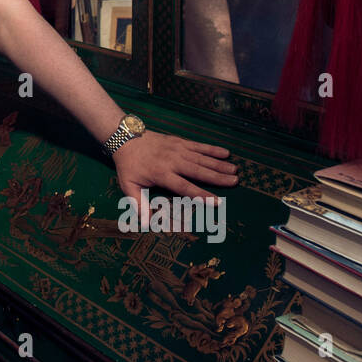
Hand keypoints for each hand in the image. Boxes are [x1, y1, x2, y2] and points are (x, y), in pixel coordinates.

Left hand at [112, 131, 236, 214]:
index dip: (201, 195)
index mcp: (162, 174)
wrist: (126, 138)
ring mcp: (178, 149)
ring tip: (235, 170)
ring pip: (201, 158)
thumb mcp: (129, 186)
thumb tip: (146, 224)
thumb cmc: (129, 165)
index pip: (185, 187)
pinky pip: (198, 146)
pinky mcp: (180, 141)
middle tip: (235, 181)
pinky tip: (226, 153)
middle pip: (198, 171)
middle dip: (218, 177)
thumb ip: (138, 205)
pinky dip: (212, 149)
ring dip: (219, 164)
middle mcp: (173, 161)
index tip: (217, 202)